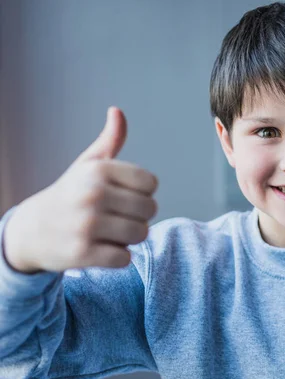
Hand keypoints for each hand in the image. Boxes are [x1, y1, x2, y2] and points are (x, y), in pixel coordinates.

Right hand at [3, 107, 158, 273]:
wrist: (30, 231)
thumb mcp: (87, 165)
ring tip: (109, 232)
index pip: (151, 183)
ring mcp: (87, 224)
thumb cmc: (69, 195)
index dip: (141, 193)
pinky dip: (118, 257)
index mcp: (98, 170)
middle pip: (150, 210)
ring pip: (141, 234)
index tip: (122, 196)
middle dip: (138, 217)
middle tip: (116, 217)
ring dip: (129, 238)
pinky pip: (125, 258)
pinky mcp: (83, 252)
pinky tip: (100, 248)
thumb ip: (109, 141)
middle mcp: (92, 194)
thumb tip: (117, 112)